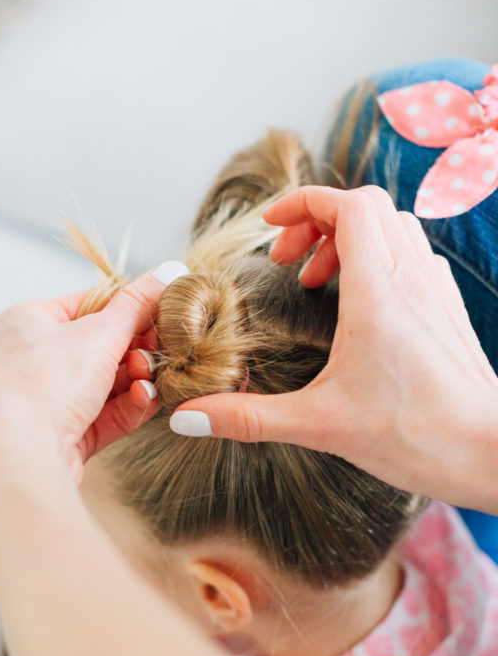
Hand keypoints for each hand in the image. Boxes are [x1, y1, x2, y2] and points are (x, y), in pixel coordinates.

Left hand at [0, 262, 187, 533]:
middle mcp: (32, 359)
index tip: (165, 313)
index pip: (90, 304)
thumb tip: (170, 272)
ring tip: (152, 378)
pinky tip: (147, 400)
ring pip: (107, 383)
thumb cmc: (43, 383)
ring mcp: (46, 400)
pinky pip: (105, 414)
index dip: (129, 308)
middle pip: (101, 346)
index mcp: (29, 321)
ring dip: (137, 379)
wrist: (18, 454)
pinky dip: (129, 406)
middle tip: (161, 351)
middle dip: (137, 351)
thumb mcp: (99, 333)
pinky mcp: (62, 436)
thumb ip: (138, 305)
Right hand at [165, 186, 497, 509]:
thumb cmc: (418, 436)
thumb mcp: (320, 426)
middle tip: (287, 262)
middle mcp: (411, 277)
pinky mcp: (445, 308)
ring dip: (348, 238)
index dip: (302, 203)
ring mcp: (434, 288)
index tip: (270, 230)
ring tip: (316, 280)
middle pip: (367, 206)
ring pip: (393, 227)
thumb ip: (247, 417)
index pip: (345, 204)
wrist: (491, 452)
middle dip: (318, 219)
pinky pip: (411, 254)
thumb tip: (188, 416)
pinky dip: (377, 258)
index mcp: (378, 290)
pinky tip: (358, 305)